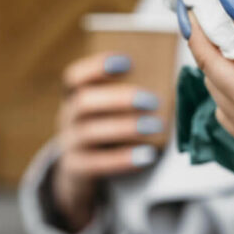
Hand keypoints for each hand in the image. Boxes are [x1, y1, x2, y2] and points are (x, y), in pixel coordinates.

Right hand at [52, 52, 167, 231]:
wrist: (80, 171)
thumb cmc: (106, 126)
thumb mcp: (107, 110)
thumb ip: (126, 94)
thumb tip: (165, 83)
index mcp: (75, 95)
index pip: (74, 76)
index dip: (97, 67)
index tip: (127, 62)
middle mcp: (68, 116)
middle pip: (83, 102)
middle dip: (119, 98)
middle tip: (153, 100)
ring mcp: (69, 143)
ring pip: (89, 132)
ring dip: (125, 127)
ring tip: (155, 126)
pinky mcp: (76, 169)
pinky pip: (96, 163)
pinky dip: (123, 158)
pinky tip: (147, 155)